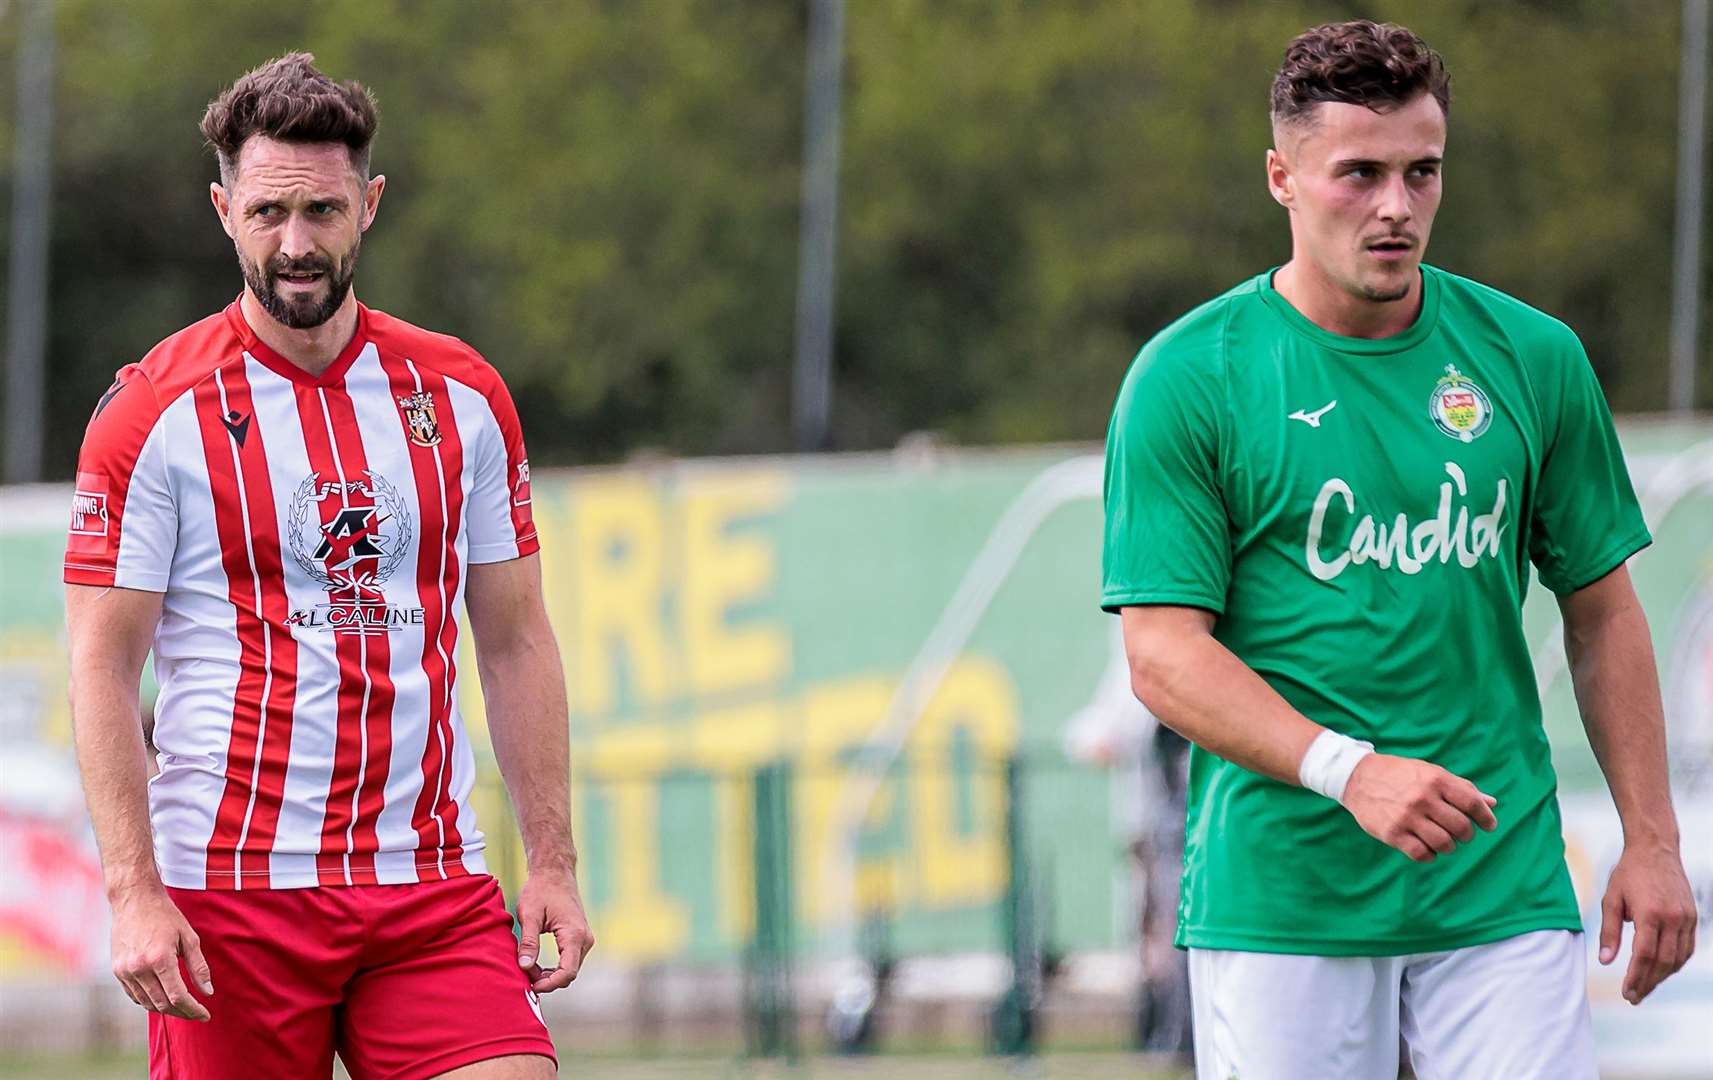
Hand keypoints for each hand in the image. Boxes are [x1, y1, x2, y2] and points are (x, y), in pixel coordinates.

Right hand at [109, 884, 211, 1020]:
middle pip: (162, 1004)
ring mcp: (124, 971)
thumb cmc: (165, 915)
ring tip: (182, 1008)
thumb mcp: (189, 937)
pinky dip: (148, 1001)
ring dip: (165, 1009)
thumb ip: (198, 966)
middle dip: (182, 1012)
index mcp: (159, 959)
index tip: (205, 1015)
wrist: (134, 900)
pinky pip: (134, 995)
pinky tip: (162, 998)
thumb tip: (207, 992)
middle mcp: (139, 968)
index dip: (193, 1009)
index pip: (178, 996)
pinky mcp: (117, 970)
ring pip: (146, 1003)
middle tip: (197, 1014)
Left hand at [515, 865, 594, 993]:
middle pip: (569, 974)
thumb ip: (528, 942)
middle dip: (547, 981)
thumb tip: (524, 967)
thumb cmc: (540, 890)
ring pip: (569, 969)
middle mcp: (585, 939)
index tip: (530, 986)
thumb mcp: (529, 915)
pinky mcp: (580, 939)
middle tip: (523, 975)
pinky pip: (569, 961)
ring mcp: (585, 939)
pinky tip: (536, 964)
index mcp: (574, 935)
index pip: (567, 972)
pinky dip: (554, 968)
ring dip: (549, 975)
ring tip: (528, 967)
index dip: (548, 984)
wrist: (554, 873)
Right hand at [1341, 754, 1498, 863]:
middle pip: (1461, 827)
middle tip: (1461, 833)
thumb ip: (1460, 788)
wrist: (1357, 777)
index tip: (1488, 826)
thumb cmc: (1400, 775)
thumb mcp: (1430, 773)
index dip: (1485, 817)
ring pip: (1444, 844)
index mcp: (1435, 780)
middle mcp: (1422, 798)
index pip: (1471, 802)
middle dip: (1466, 834)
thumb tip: (1491, 804)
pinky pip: (1422, 854)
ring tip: (1443, 840)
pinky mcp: (1392, 833)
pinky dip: (1430, 855)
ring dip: (1449, 846)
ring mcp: (1406, 817)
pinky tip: (1427, 847)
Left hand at [1599, 841, 1696, 1004]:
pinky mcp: (1693, 917)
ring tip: (1645, 987)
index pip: (1644, 956)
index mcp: (1650, 914)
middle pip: (1663, 962)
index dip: (1636, 978)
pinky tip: (1661, 970)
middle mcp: (1673, 919)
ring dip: (1662, 976)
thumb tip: (1605, 961)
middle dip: (1648, 983)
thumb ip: (1609, 931)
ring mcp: (1686, 918)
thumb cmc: (1628, 873)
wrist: (1655, 850)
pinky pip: (1687, 948)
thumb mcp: (1611, 899)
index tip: (1627, 993)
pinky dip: (1675, 963)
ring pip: (1678, 959)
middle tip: (1634, 997)